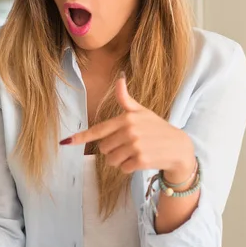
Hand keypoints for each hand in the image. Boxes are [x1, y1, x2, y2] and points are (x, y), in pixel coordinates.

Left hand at [60, 74, 194, 178]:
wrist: (179, 147)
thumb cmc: (157, 128)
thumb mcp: (142, 111)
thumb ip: (125, 99)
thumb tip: (119, 78)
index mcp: (126, 118)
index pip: (98, 130)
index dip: (81, 137)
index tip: (66, 141)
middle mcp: (130, 131)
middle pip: (103, 148)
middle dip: (112, 150)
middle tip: (128, 145)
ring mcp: (136, 146)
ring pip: (111, 160)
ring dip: (119, 160)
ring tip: (133, 153)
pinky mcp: (141, 160)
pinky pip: (122, 168)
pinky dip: (128, 167)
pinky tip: (140, 160)